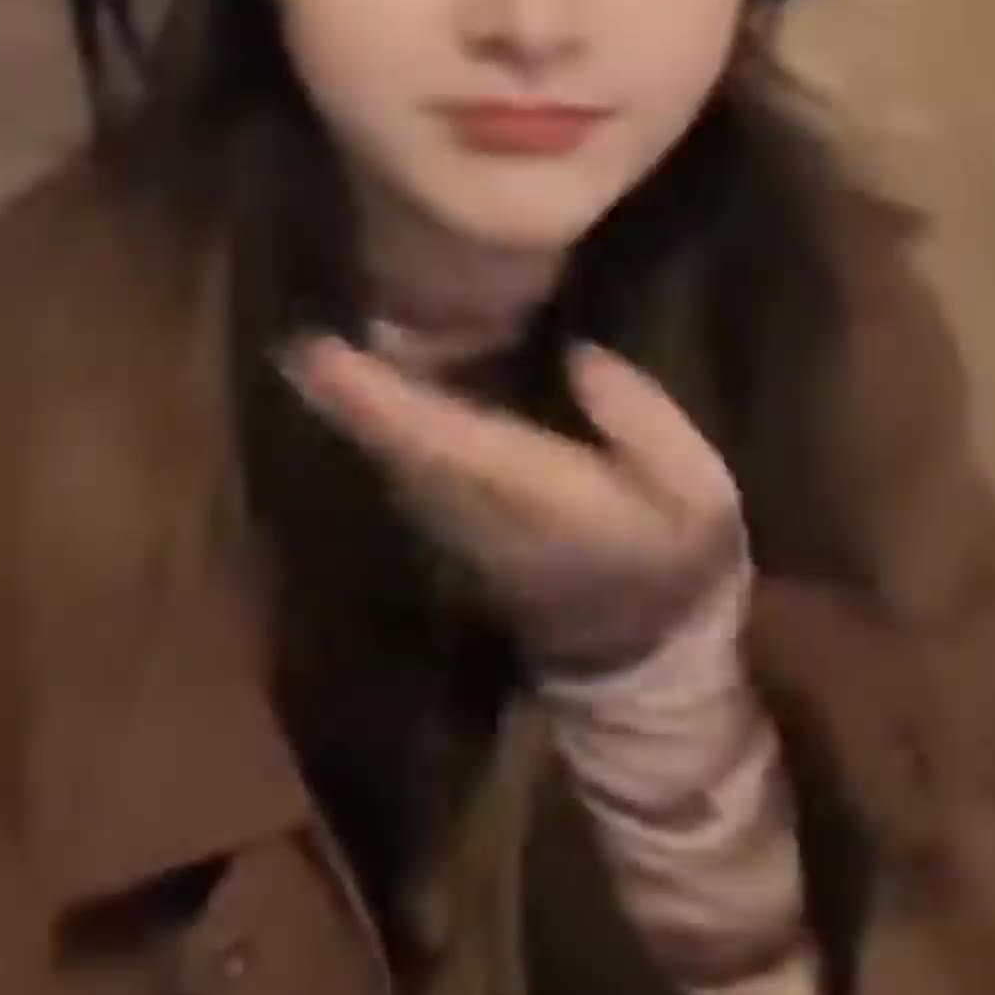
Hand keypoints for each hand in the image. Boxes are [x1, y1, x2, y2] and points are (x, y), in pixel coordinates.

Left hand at [285, 336, 746, 670]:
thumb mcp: (698, 492)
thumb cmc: (677, 557)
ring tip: (320, 352)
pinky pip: (407, 472)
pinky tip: (363, 386)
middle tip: (296, 340)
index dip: (381, 401)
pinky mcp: (456, 536)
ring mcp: (461, 534)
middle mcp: (483, 516)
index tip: (320, 355)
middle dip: (346, 397)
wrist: (646, 653)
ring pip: (395, 462)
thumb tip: (580, 358)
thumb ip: (645, 422)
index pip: (447, 442)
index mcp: (543, 496)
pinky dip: (382, 431)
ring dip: (355, 412)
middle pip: (399, 449)